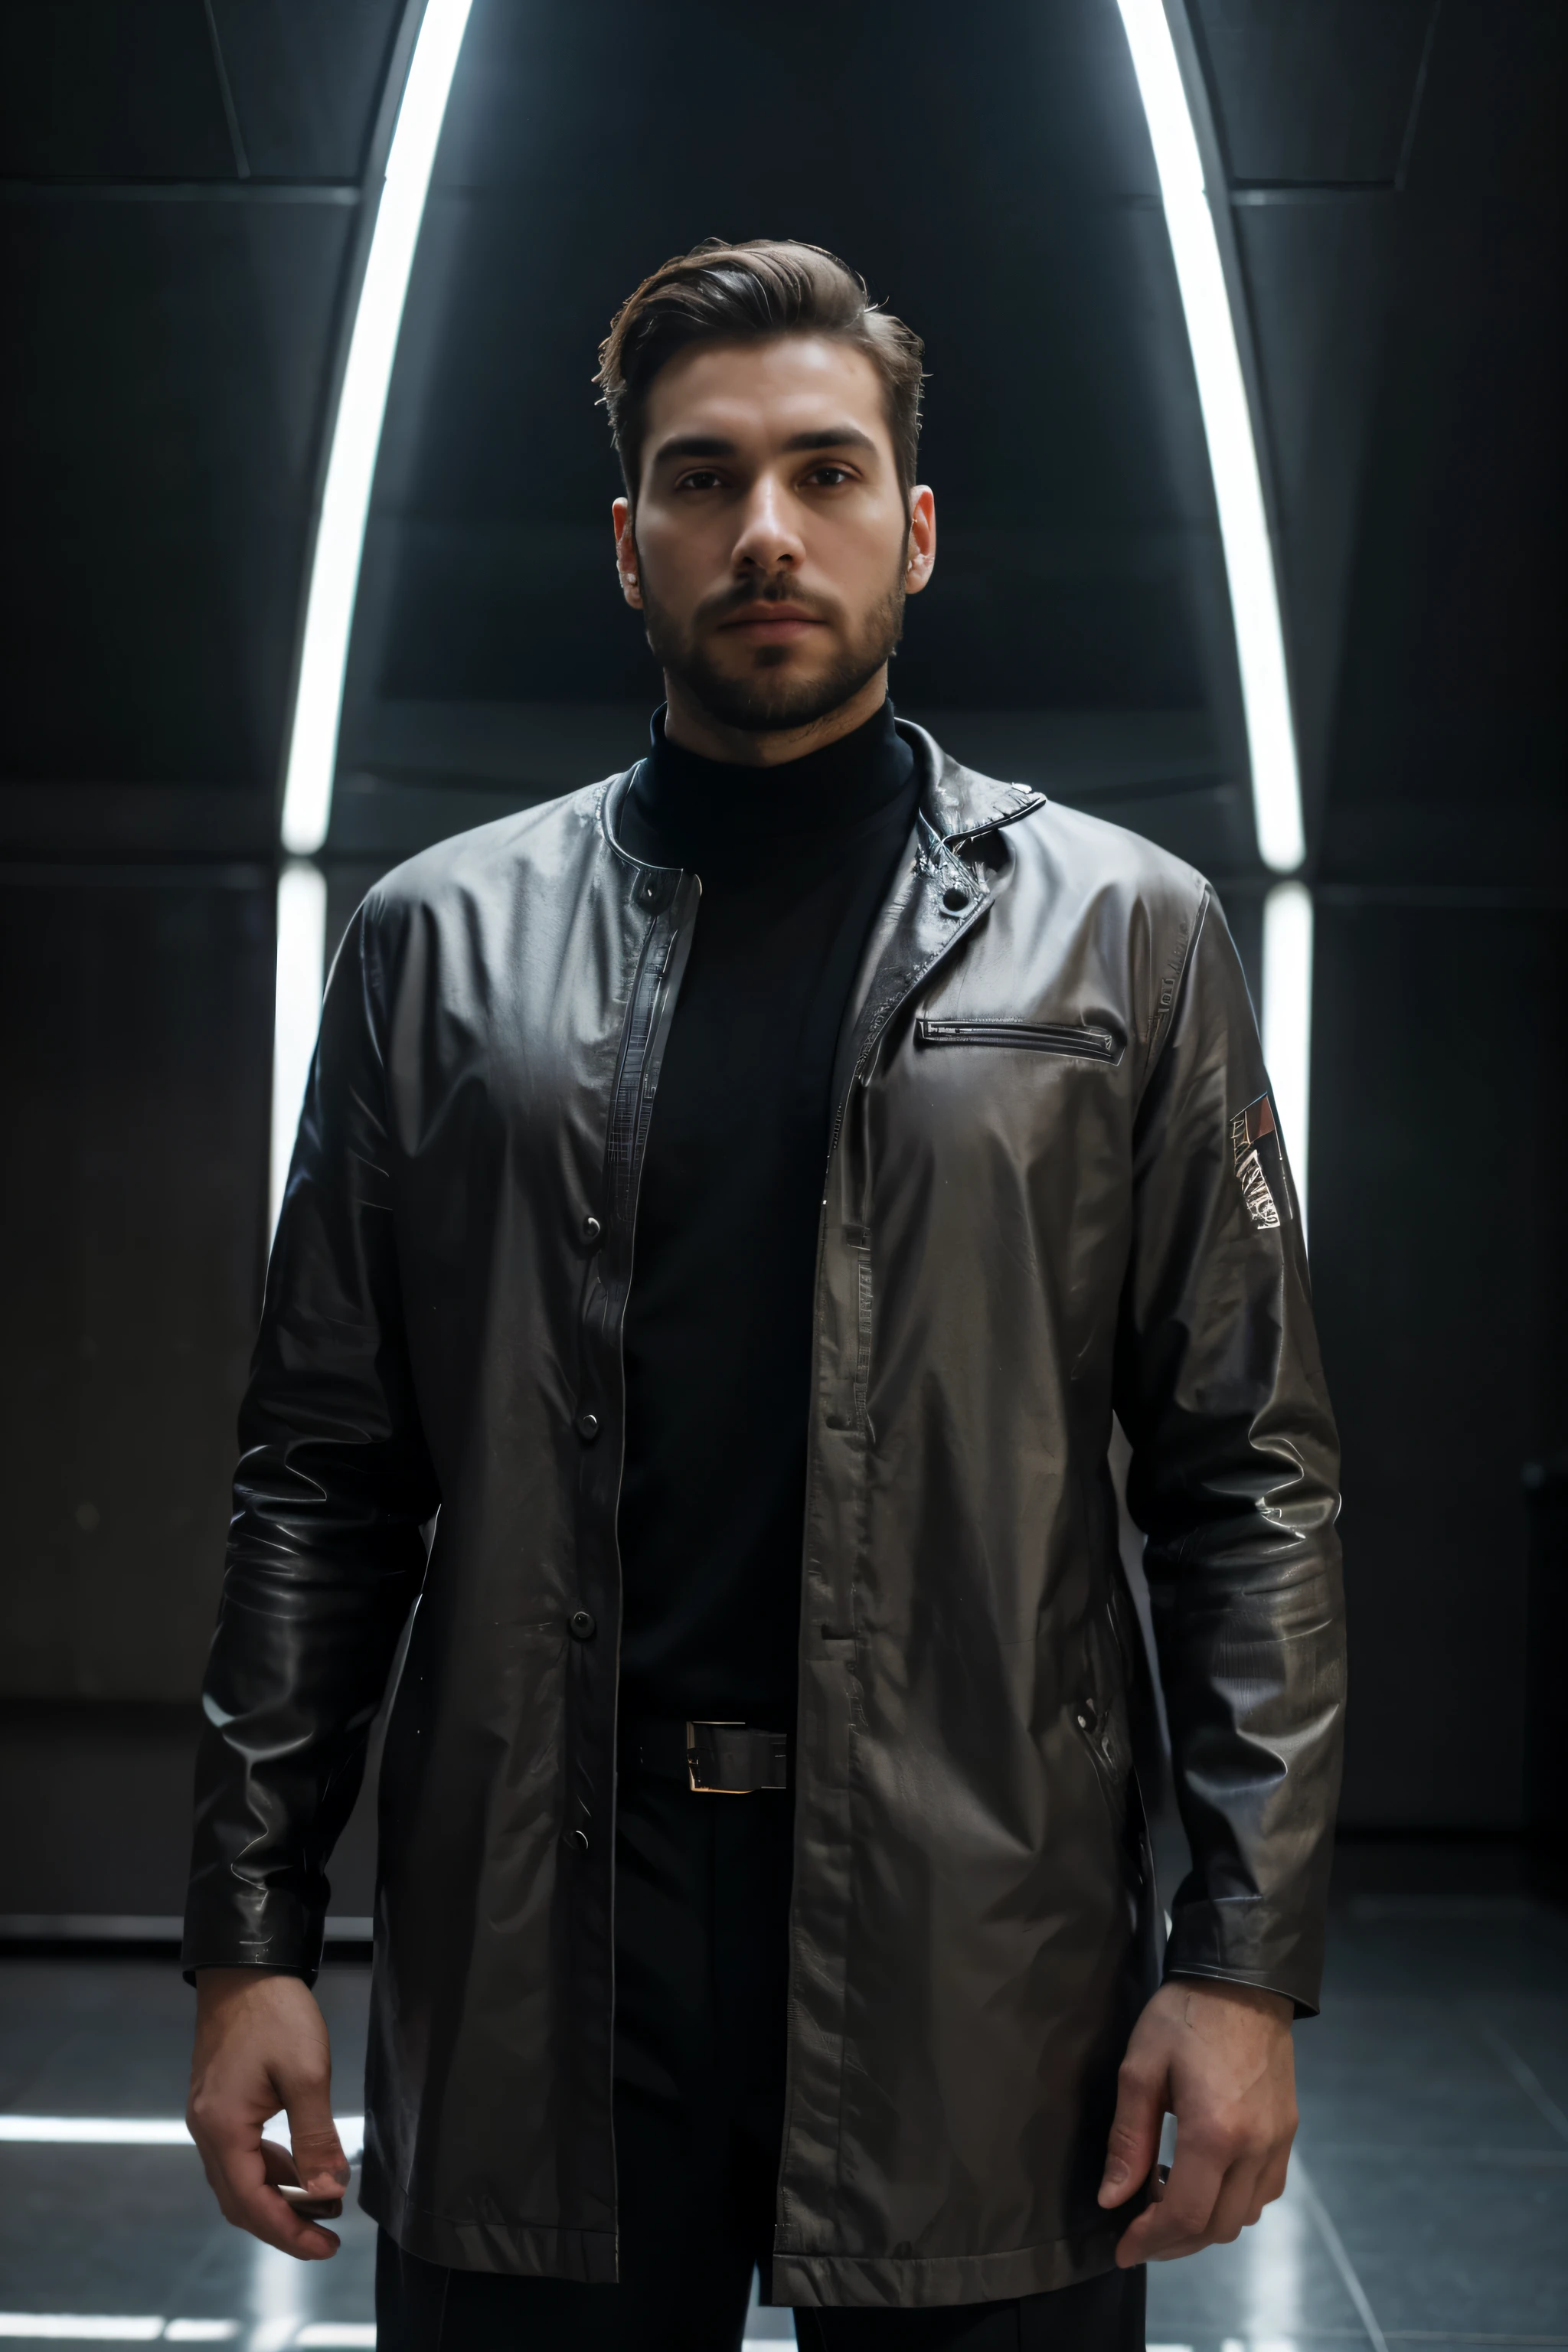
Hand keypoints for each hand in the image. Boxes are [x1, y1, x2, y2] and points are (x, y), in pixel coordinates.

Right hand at [188, 1968, 350, 2259]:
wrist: (244, 1969)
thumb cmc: (275, 2014)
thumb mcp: (306, 2073)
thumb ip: (316, 2137)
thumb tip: (329, 2191)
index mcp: (222, 2129)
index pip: (252, 2203)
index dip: (289, 2233)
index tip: (325, 2249)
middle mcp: (206, 2131)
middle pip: (240, 2201)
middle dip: (283, 2225)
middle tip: (326, 2240)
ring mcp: (209, 2118)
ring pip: (240, 2180)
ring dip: (278, 2199)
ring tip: (324, 2207)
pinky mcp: (219, 2105)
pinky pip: (242, 2155)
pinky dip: (271, 2171)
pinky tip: (300, 2170)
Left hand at [1098, 1976, 1295, 2264]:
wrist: (1243, 1980)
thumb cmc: (1184, 2017)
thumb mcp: (1140, 2068)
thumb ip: (1127, 2139)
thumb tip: (1112, 2198)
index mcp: (1214, 2133)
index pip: (1184, 2215)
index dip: (1150, 2242)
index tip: (1122, 2251)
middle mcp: (1255, 2148)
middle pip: (1217, 2227)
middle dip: (1173, 2242)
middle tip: (1138, 2231)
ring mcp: (1278, 2143)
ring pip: (1244, 2217)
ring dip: (1204, 2225)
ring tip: (1165, 2200)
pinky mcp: (1288, 2133)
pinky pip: (1264, 2193)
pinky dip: (1233, 2204)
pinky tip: (1204, 2180)